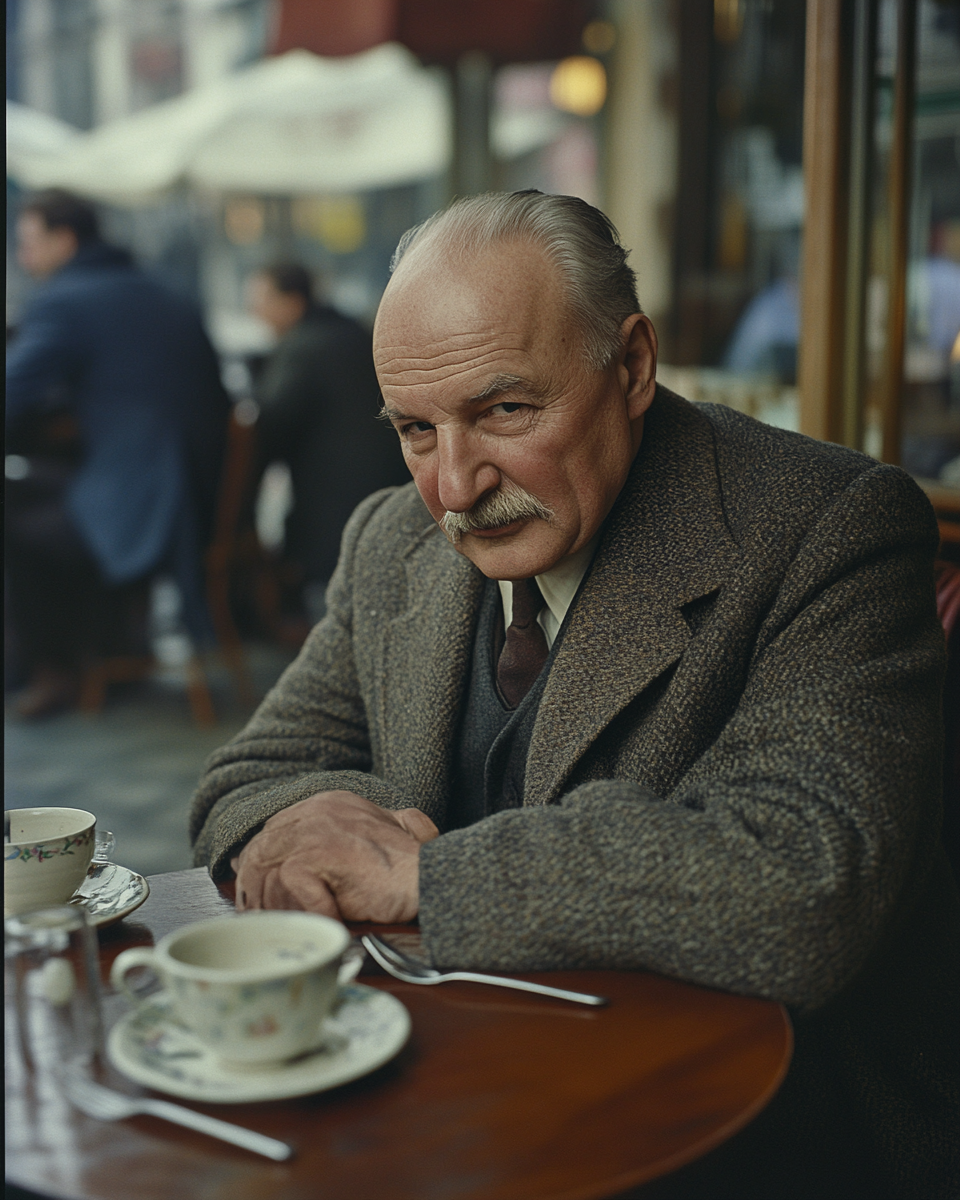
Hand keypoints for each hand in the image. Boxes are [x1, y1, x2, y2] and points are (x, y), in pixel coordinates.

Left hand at [230, 791, 438, 922]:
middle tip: (262, 918)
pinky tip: (325, 920)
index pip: (273, 832)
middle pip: (261, 850)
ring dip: (277, 904)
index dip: (261, 867)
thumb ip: (339, 836)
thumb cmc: (407, 869)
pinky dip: (304, 909)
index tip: (259, 896)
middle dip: (256, 888)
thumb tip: (290, 850)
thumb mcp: (373, 840)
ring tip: (294, 926)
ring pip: (269, 871)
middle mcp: (317, 810)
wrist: (431, 880)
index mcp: (327, 804)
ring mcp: (316, 829)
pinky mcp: (319, 852)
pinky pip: (288, 885)